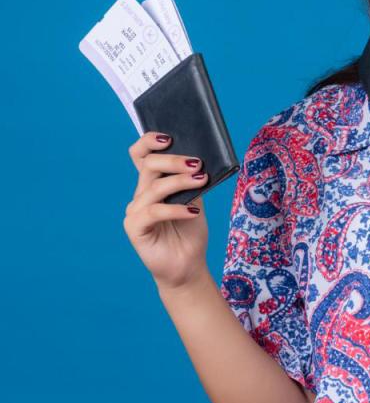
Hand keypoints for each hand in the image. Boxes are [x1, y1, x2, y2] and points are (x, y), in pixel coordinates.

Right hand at [123, 131, 209, 291]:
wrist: (188, 265)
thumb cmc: (190, 231)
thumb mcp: (196, 199)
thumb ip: (192, 180)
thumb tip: (200, 159)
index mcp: (152, 184)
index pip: (141, 155)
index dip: (149, 141)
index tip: (168, 137)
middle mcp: (140, 194)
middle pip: (149, 165)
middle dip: (174, 160)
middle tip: (197, 164)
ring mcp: (135, 211)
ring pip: (154, 187)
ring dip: (180, 181)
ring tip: (201, 180)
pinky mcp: (135, 228)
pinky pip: (154, 212)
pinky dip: (176, 209)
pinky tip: (193, 211)